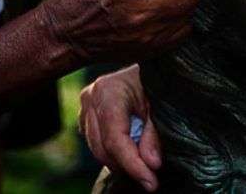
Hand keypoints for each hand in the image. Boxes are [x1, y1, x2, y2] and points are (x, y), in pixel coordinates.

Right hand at [79, 65, 161, 191]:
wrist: (147, 63)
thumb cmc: (155, 80)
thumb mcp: (160, 105)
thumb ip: (154, 135)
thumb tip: (151, 164)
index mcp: (108, 91)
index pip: (116, 139)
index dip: (133, 164)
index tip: (151, 182)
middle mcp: (90, 97)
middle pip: (103, 147)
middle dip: (128, 166)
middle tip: (151, 179)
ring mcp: (85, 106)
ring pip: (97, 148)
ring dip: (121, 161)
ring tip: (145, 167)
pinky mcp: (86, 114)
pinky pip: (96, 142)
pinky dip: (114, 151)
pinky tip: (132, 152)